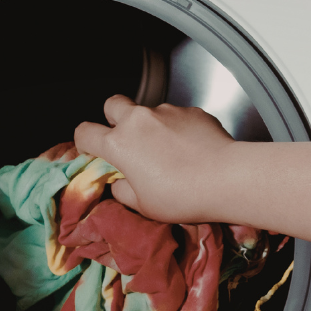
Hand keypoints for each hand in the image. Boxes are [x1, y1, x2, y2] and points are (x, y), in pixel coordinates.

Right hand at [74, 95, 235, 223]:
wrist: (226, 178)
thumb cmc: (182, 196)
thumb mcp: (142, 205)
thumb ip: (123, 190)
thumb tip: (120, 182)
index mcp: (119, 144)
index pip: (84, 132)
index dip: (84, 143)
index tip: (93, 153)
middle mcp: (139, 120)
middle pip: (112, 104)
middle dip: (113, 118)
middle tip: (126, 140)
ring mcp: (166, 111)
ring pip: (148, 110)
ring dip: (150, 126)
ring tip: (167, 151)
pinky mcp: (192, 110)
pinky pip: (176, 115)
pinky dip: (177, 128)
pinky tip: (190, 148)